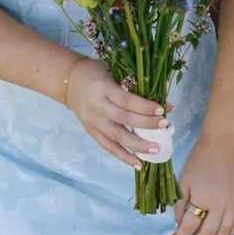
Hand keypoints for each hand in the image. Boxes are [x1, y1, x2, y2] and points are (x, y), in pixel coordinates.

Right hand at [58, 49, 169, 164]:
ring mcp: (92, 121)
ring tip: (154, 150)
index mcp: (103, 87)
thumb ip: (135, 85)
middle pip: (123, 119)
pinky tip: (138, 163)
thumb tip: (164, 102)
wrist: (69, 81)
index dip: (144, 107)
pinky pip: (108, 147)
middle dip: (146, 124)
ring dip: (137, 146)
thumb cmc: (96, 73)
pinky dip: (123, 156)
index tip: (162, 110)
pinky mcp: (91, 131)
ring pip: (116, 137)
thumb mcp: (114, 71)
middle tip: (164, 126)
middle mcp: (96, 106)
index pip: (126, 100)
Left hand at [170, 125, 233, 234]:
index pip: (191, 224)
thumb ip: (181, 203)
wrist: (224, 142)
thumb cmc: (200, 158)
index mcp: (203, 198)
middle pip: (209, 232)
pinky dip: (231, 234)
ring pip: (226, 231)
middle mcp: (221, 204)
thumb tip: (180, 223)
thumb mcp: (184, 179)